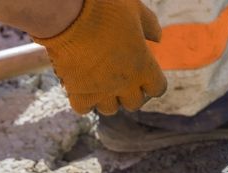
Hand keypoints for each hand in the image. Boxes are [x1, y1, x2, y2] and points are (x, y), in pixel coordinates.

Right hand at [32, 0, 167, 114]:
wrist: (69, 11)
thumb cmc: (104, 7)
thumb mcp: (135, 9)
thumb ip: (149, 25)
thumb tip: (158, 38)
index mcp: (144, 66)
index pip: (157, 88)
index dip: (151, 81)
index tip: (142, 72)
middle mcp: (126, 84)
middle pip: (134, 103)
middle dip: (129, 92)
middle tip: (120, 77)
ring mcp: (102, 90)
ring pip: (110, 109)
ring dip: (107, 98)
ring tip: (99, 83)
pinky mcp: (78, 91)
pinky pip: (83, 108)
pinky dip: (82, 101)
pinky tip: (80, 86)